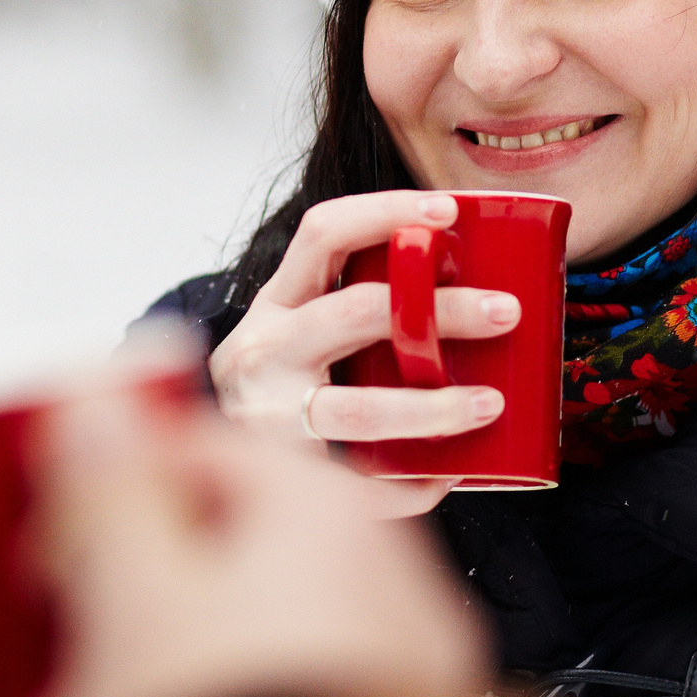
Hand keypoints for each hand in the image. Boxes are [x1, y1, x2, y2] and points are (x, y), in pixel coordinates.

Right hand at [32, 385, 487, 696]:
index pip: (201, 450)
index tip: (52, 537)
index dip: (108, 487)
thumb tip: (96, 407)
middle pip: (230, 552)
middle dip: (131, 597)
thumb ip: (109, 492)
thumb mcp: (131, 594)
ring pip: (257, 638)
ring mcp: (402, 667)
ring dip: (167, 670)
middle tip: (62, 642)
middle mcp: (386, 573)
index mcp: (324, 511)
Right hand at [208, 192, 520, 475]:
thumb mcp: (294, 332)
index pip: (324, 233)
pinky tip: (447, 476)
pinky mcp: (279, 475)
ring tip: (490, 404)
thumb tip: (465, 285)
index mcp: (276, 302)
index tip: (448, 211)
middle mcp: (265, 349)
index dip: (384, 211)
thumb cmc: (275, 387)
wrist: (190, 462)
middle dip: (441, 310)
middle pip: (357, 312)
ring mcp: (268, 414)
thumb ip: (353, 310)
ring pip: (359, 408)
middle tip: (506, 312)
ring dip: (433, 407)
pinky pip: (359, 484)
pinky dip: (410, 485)